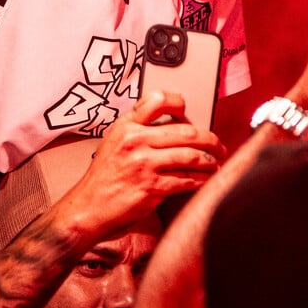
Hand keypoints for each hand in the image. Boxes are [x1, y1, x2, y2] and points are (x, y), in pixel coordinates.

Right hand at [54, 91, 225, 240]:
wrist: (89, 207)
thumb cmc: (104, 176)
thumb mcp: (114, 141)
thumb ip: (139, 128)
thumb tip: (175, 123)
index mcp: (127, 125)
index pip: (159, 100)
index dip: (180, 104)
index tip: (189, 115)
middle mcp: (136, 140)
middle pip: (186, 131)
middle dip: (210, 139)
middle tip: (219, 145)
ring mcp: (144, 164)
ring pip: (191, 156)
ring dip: (210, 161)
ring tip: (215, 163)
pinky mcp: (152, 187)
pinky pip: (186, 180)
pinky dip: (201, 180)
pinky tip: (205, 179)